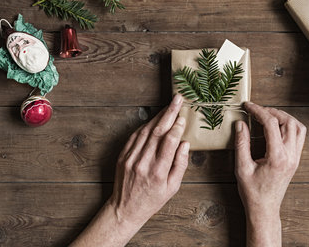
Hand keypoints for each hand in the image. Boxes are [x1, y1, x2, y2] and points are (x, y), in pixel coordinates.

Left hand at [109, 93, 189, 226]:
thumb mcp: (172, 188)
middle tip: (177, 100)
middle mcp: (143, 162)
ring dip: (158, 116)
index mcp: (157, 171)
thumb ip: (180, 165)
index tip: (183, 117)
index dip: (176, 127)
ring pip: (146, 131)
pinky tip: (154, 119)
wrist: (125, 209)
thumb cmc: (152, 199)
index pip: (168, 142)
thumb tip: (185, 144)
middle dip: (169, 113)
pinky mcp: (123, 156)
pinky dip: (146, 125)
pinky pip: (135, 136)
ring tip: (168, 106)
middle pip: (157, 131)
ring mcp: (131, 158)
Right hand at [234, 102, 305, 246]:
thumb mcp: (242, 168)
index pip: (271, 124)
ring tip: (268, 116)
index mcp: (277, 157)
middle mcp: (290, 155)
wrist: (265, 210)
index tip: (248, 106)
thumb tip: (240, 124)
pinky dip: (290, 126)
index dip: (258, 111)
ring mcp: (295, 158)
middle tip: (257, 110)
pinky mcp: (296, 160)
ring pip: (298, 127)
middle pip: (288, 122)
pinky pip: (300, 136)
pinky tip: (277, 127)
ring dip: (284, 117)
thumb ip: (242, 144)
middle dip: (272, 112)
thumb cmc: (252, 192)